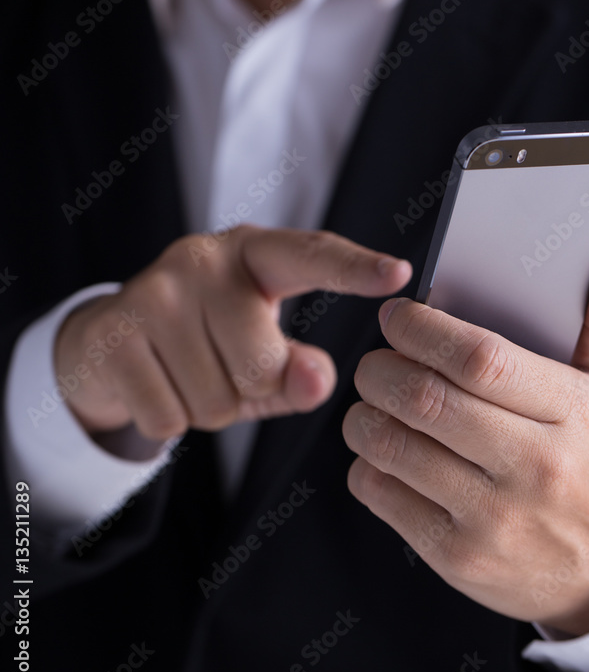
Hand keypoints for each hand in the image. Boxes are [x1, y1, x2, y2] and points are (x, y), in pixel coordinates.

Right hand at [54, 225, 411, 441]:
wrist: (107, 343)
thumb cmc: (204, 345)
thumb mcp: (259, 351)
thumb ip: (299, 371)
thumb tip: (318, 380)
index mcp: (252, 252)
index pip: (311, 255)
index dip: (355, 268)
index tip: (398, 274)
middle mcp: (202, 258)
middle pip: (262, 361)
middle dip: (251, 388)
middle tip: (225, 366)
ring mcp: (153, 291)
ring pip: (216, 398)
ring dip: (209, 408)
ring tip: (187, 373)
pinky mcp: (114, 332)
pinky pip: (169, 416)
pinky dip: (169, 420)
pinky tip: (155, 384)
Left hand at [342, 239, 588, 635]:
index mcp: (571, 414)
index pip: (480, 359)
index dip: (422, 328)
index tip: (398, 316)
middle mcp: (532, 467)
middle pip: (423, 398)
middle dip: (380, 366)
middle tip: (378, 359)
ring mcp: (492, 518)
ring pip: (391, 445)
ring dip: (364, 413)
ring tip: (376, 402)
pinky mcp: (456, 556)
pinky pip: (380, 493)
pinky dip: (366, 463)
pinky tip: (387, 452)